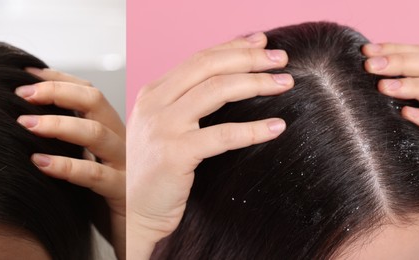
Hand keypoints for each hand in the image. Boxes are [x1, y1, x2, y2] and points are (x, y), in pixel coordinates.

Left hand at [15, 68, 125, 258]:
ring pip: (94, 133)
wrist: (135, 236)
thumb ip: (70, 140)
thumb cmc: (106, 199)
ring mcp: (125, 165)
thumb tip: (29, 117)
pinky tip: (39, 162)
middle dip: (56, 91)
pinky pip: (94, 175)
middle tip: (22, 93)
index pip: (87, 91)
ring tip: (25, 123)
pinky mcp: (122, 192)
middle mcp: (122, 140)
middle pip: (94, 100)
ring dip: (57, 124)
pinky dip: (64, 166)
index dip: (58, 78)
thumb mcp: (87, 161)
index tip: (25, 73)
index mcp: (113, 129)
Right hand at [126, 32, 292, 258]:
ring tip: (284, 83)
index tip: (261, 43)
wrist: (133, 215)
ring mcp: (163, 127)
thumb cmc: (152, 176)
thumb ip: (183, 105)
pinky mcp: (175, 154)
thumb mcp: (161, 130)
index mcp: (152, 94)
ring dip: (256, 83)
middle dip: (249, 58)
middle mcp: (154, 104)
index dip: (232, 47)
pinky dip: (253, 129)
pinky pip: (223, 135)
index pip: (198, 59)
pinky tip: (276, 127)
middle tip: (280, 58)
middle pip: (209, 66)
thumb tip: (228, 83)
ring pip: (217, 91)